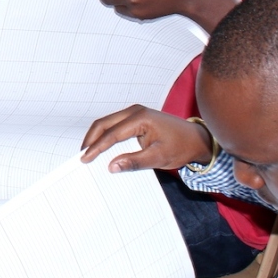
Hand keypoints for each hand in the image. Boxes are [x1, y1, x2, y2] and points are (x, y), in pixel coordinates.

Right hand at [79, 104, 212, 172]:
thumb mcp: (159, 157)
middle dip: (91, 139)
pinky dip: (106, 136)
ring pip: (107, 123)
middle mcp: (134, 111)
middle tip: (82, 156)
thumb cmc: (181, 146)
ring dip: (97, 137)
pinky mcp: (135, 117)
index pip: (112, 133)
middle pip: (104, 123)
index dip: (97, 147)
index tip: (85, 159)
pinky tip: (101, 148)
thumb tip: (112, 166)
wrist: (196, 139)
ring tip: (88, 153)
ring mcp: (134, 112)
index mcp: (140, 117)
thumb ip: (134, 161)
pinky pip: (115, 125)